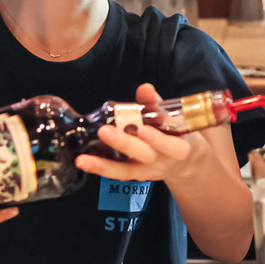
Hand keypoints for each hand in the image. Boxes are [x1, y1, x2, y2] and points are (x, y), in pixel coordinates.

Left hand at [75, 83, 200, 182]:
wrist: (181, 162)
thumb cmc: (174, 133)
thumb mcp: (172, 118)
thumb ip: (156, 104)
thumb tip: (145, 88)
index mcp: (178, 148)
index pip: (171, 146)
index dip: (158, 140)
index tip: (144, 130)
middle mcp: (162, 162)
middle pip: (144, 155)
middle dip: (124, 143)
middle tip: (105, 131)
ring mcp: (147, 171)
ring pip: (126, 171)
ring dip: (103, 165)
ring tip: (83, 160)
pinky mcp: (134, 175)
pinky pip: (117, 174)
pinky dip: (100, 168)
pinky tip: (84, 162)